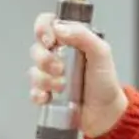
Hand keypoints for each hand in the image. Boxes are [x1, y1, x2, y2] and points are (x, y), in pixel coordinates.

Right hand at [29, 12, 128, 138]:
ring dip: (46, 80)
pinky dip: (38, 94)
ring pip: (34, 71)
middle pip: (36, 48)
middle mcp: (58, 56)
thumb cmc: (106, 83)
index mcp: (70, 41)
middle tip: (60, 69)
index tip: (51, 41)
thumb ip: (83, 35)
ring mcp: (51, 76)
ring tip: (62, 87)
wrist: (106, 114)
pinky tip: (49, 98)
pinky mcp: (47, 94)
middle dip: (45, 59)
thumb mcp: (101, 53)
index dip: (43, 29)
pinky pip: (33, 91)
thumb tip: (60, 27)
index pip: (47, 24)